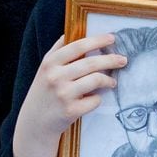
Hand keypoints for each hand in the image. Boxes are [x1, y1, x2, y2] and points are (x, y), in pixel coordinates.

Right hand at [14, 33, 127, 156]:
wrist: (34, 123)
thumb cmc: (44, 92)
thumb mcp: (45, 68)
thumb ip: (60, 50)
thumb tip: (83, 32)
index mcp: (49, 63)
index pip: (77, 46)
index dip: (97, 40)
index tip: (112, 38)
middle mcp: (55, 76)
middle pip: (91, 63)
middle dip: (111, 60)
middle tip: (123, 59)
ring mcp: (63, 94)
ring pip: (96, 80)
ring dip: (109, 80)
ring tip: (112, 82)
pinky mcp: (71, 111)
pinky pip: (95, 100)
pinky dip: (98, 98)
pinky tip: (95, 98)